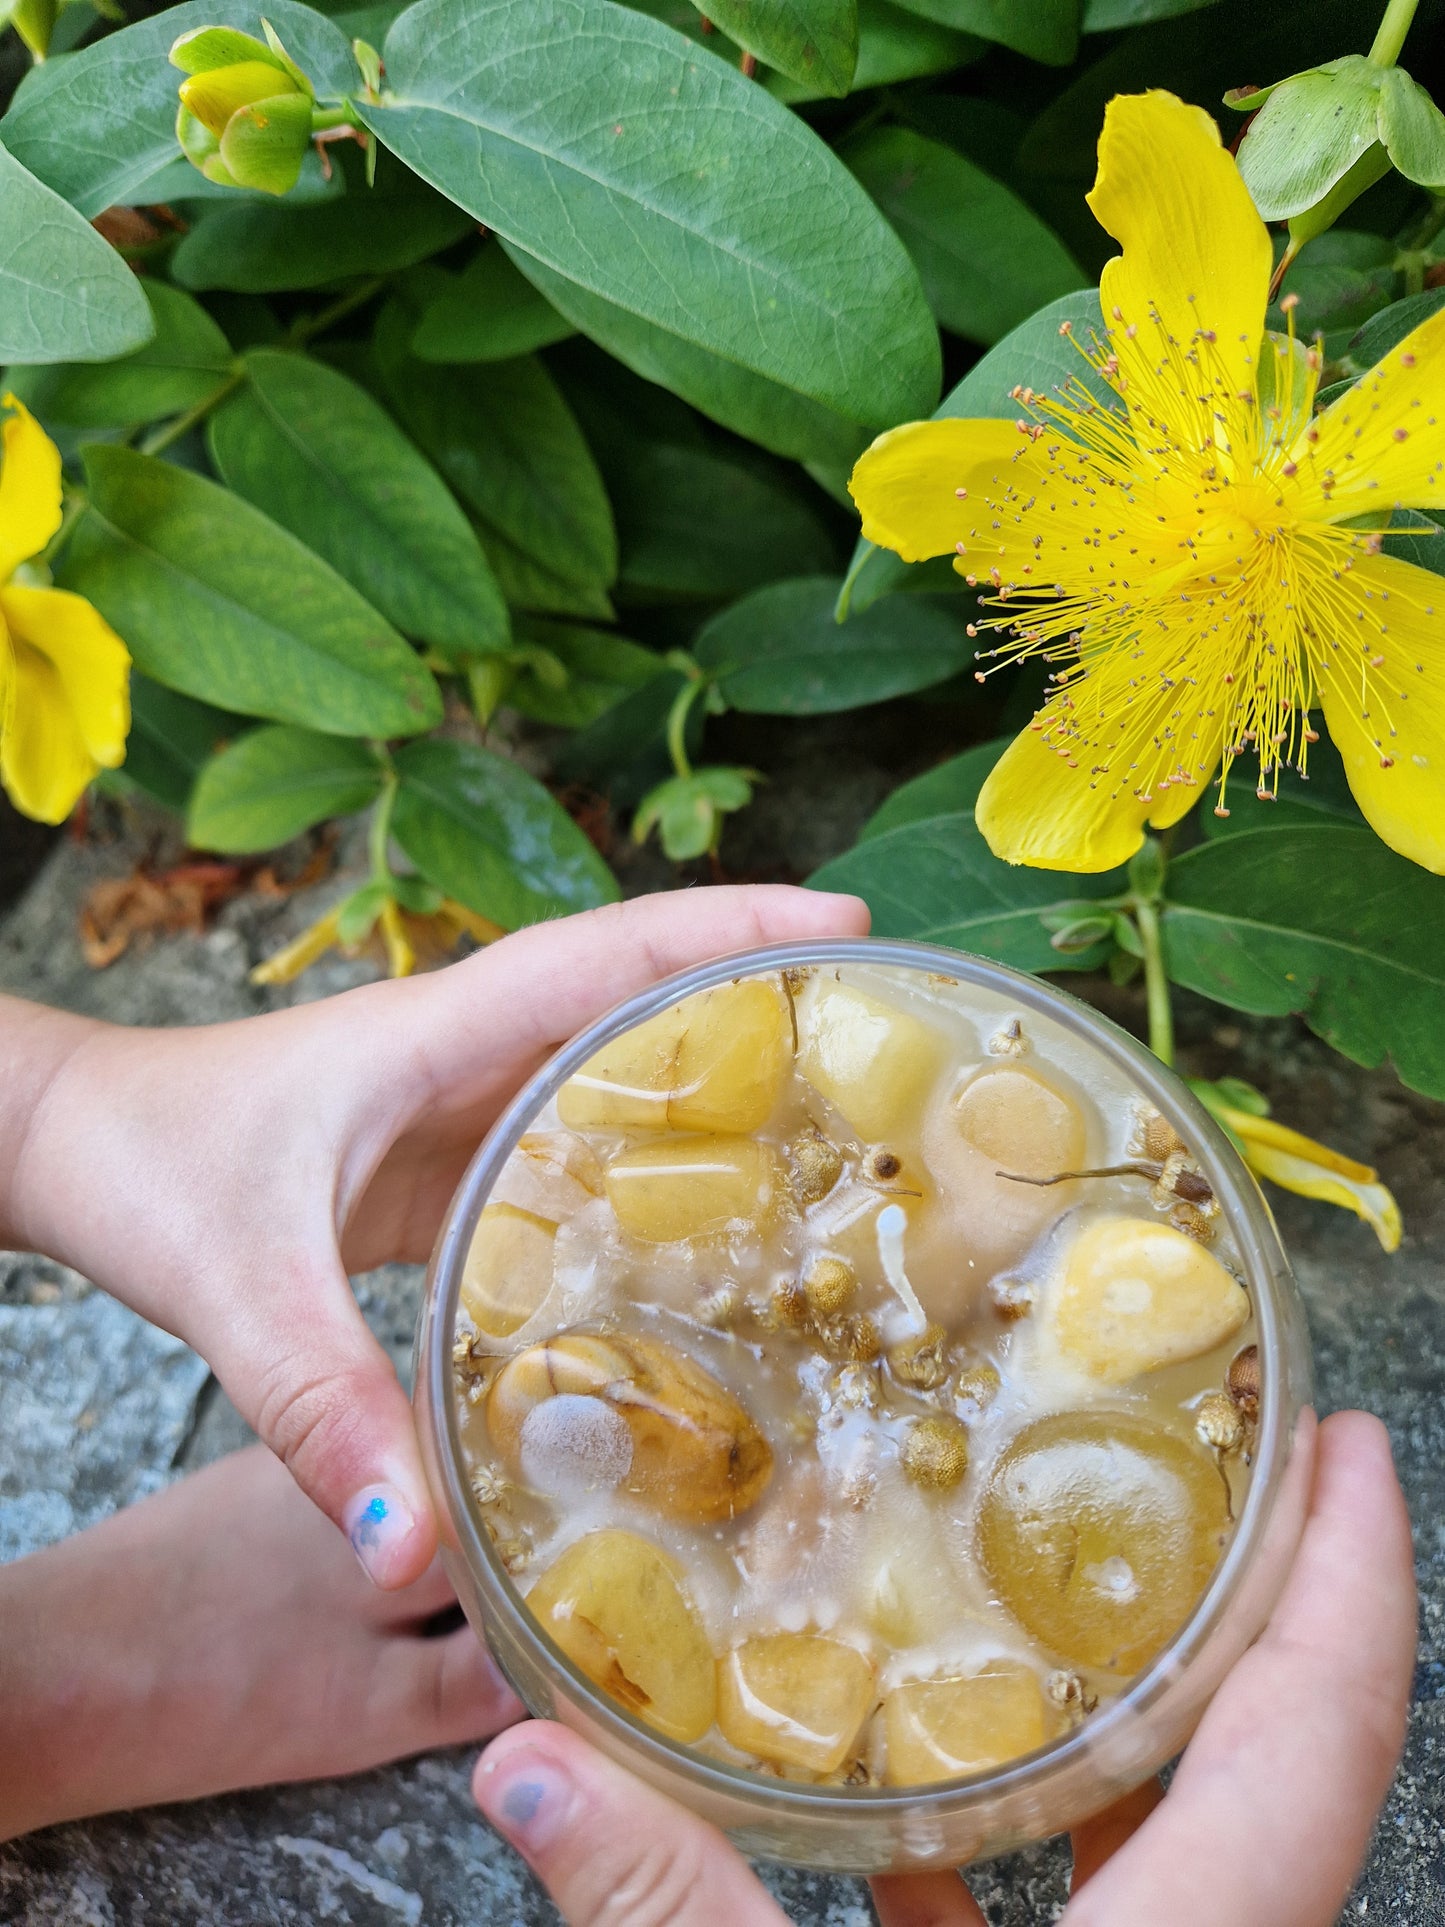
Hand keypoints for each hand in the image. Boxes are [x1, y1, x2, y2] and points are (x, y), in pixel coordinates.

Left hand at [3, 884, 868, 1586]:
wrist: (69, 1142)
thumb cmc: (146, 1165)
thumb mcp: (241, 1285)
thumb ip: (324, 1409)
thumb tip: (410, 1551)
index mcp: (440, 1030)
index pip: (612, 952)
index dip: (734, 925)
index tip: (849, 917)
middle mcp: (464, 1049)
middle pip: (637, 994)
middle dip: (759, 990)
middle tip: (882, 1026)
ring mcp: (453, 1101)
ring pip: (605, 1066)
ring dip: (710, 1073)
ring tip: (833, 1123)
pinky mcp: (438, 1159)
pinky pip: (562, 1140)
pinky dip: (639, 1159)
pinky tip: (695, 1229)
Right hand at [471, 1411, 1415, 1926]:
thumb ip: (666, 1915)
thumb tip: (525, 1758)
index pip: (1322, 1733)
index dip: (1359, 1575)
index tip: (1355, 1441)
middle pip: (1285, 1762)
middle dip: (1260, 1605)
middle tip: (1199, 1461)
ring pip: (1198, 1844)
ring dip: (1147, 1724)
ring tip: (1064, 1597)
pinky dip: (1039, 1854)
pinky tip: (916, 1836)